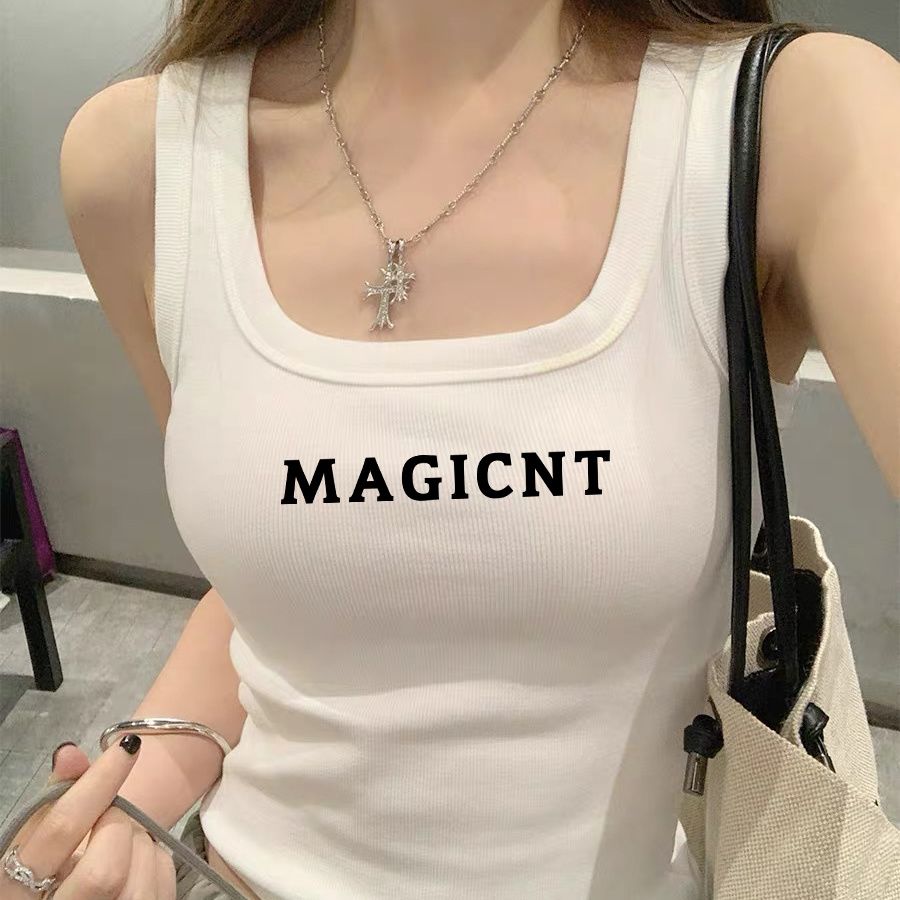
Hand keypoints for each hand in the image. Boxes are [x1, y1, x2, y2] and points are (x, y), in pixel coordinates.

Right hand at [1, 736, 176, 898]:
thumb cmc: (43, 876)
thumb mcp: (34, 845)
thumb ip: (52, 800)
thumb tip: (70, 752)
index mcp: (15, 889)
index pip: (60, 830)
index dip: (98, 783)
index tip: (127, 747)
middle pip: (105, 871)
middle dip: (118, 831)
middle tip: (109, 822)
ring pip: (139, 884)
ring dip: (141, 848)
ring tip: (122, 845)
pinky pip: (162, 887)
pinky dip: (157, 862)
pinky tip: (138, 863)